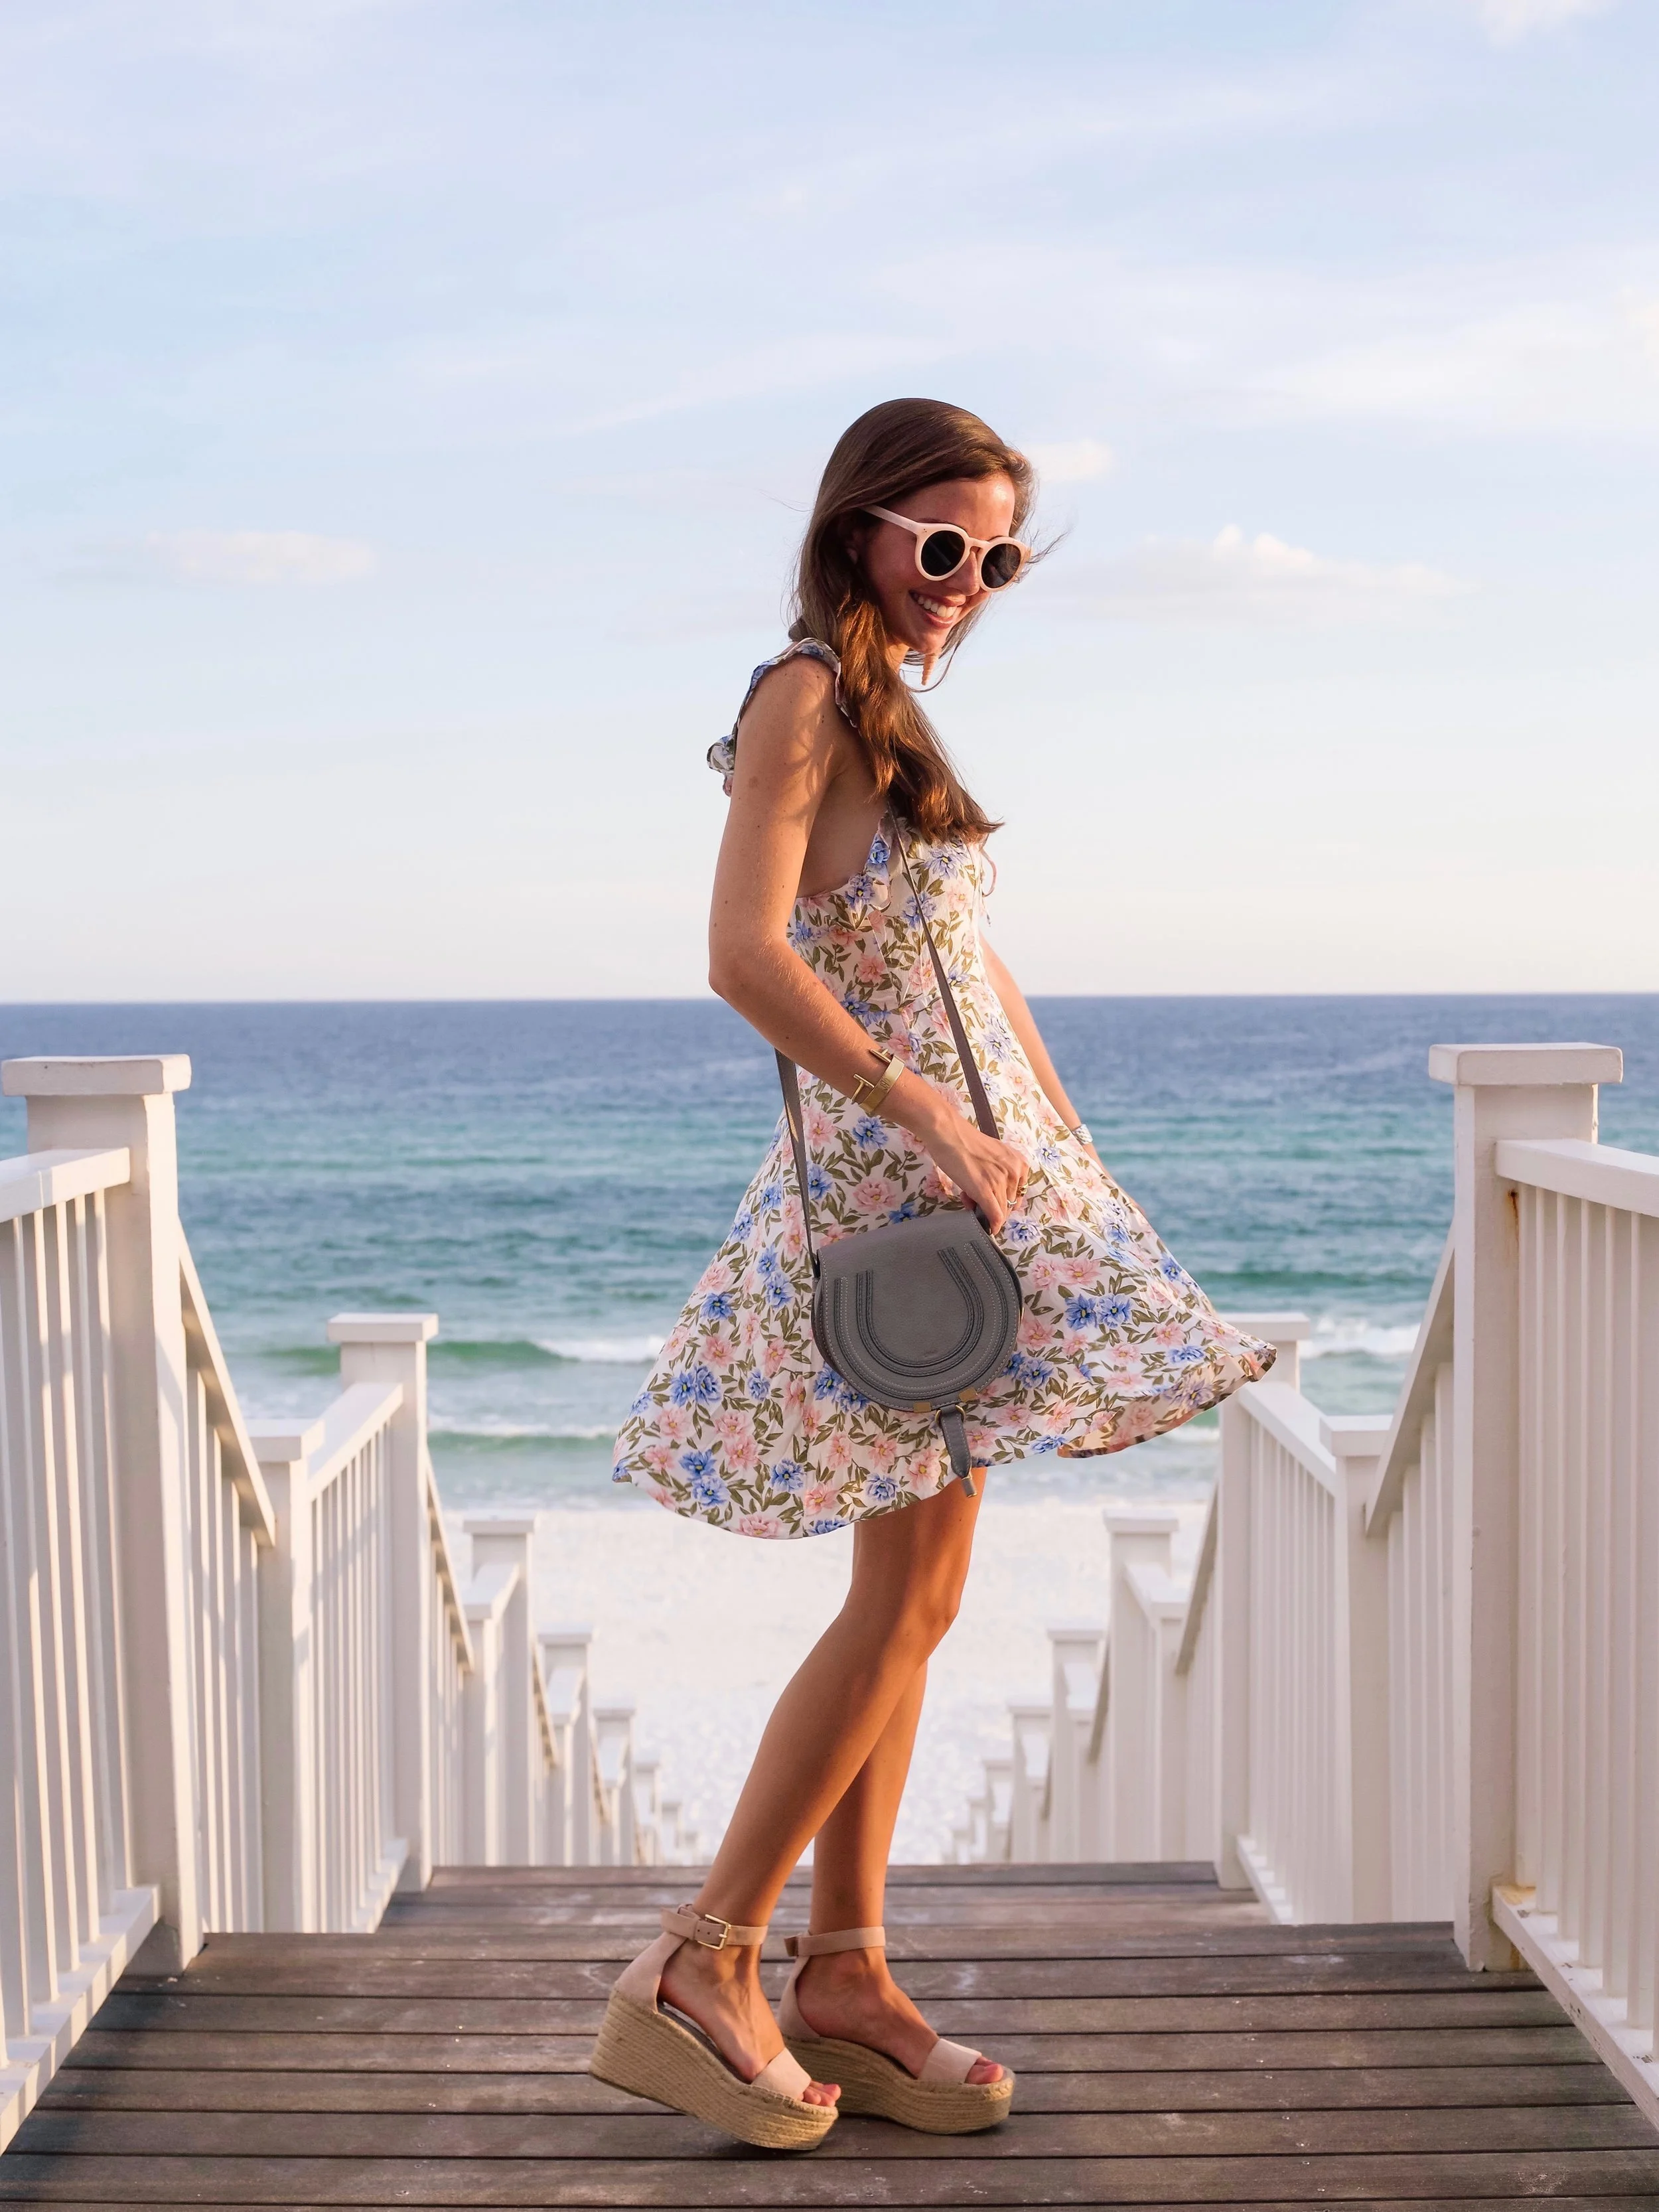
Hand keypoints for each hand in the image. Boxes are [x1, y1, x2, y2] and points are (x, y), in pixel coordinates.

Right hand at [908, 1089, 1028, 1233]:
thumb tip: (993, 1195)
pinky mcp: (986, 1190)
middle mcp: (1015, 1172)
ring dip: (987, 1213)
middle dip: (994, 1207)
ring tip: (968, 1199)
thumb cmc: (966, 1141)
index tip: (992, 1201)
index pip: (1018, 1193)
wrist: (949, 1134)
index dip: (1004, 1201)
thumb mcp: (994, 1156)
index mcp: (1019, 1163)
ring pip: (1001, 1211)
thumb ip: (999, 1173)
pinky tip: (988, 1229)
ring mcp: (1000, 1182)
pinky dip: (992, 1225)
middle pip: (1010, 1204)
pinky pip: (994, 1215)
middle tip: (975, 1200)